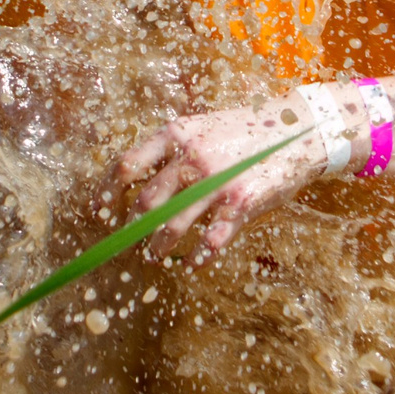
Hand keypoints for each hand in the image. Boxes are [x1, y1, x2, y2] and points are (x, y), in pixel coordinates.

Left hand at [111, 98, 332, 263]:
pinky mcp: (240, 204)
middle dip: (131, 227)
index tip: (98, 212)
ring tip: (152, 256)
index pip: (127, 164)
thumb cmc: (245, 132)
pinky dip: (196, 258)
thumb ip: (172, 149)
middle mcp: (191, 157)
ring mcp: (216, 182)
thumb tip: (136, 177)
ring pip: (172, 225)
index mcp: (177, 135)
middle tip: (127, 241)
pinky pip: (210, 240)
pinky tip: (190, 265)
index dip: (107, 191)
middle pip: (145, 201)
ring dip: (157, 247)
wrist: (296, 131)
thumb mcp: (202, 128)